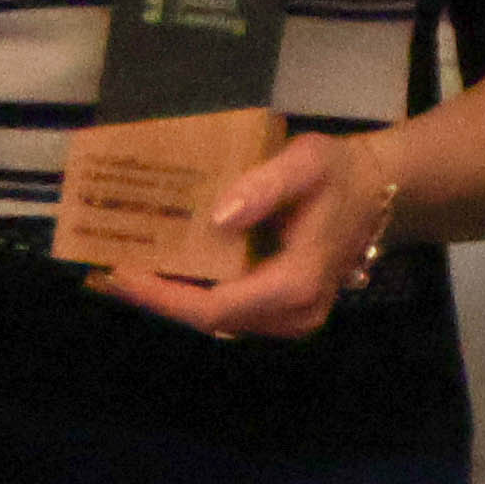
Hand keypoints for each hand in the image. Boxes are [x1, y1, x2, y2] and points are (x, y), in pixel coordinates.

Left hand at [98, 132, 395, 343]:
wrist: (379, 193)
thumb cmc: (341, 174)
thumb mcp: (306, 163)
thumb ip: (264, 187)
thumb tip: (218, 217)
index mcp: (295, 283)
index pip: (215, 306)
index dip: (163, 296)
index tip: (119, 272)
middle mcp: (294, 314)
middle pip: (209, 320)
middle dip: (156, 298)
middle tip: (105, 271)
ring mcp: (293, 320)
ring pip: (217, 320)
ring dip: (170, 299)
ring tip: (124, 271)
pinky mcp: (287, 314)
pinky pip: (230, 312)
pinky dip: (193, 295)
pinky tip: (163, 273)